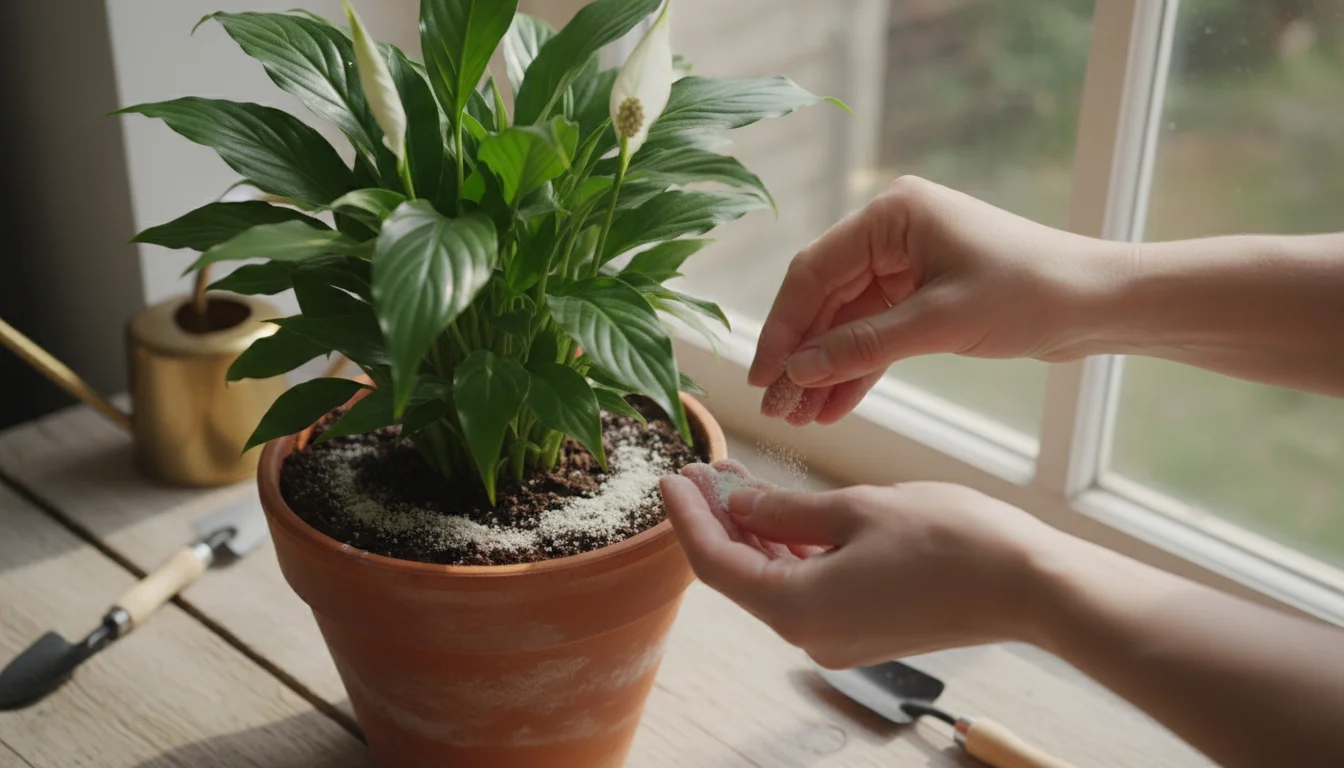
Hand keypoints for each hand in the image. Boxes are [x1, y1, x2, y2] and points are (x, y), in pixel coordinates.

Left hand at [660, 469, 1067, 667]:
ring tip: (733, 477)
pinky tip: (780, 508)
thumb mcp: (855, 509)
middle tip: (698, 468)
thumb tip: (737, 504)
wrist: (1030, 585)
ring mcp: (838, 635)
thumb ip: (784, 509)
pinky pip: (808, 584)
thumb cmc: (949, 541)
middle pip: (740, 571)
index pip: (716, 561)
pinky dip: (788, 546)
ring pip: (774, 575)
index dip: (687, 517)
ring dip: (752, 528)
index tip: (670, 476)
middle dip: (717, 518)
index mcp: (796, 607)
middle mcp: (809, 634)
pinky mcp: (864, 626)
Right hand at [750, 175, 1126, 424]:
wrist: (1100, 303)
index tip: (762, 376)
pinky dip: (856, 370)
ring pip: (846, 323)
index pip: (814, 272)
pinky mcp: (923, 297)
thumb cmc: (1032, 293)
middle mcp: (892, 233)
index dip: (783, 328)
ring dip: (825, 370)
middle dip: (801, 357)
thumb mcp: (940, 322)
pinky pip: (875, 335)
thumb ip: (864, 345)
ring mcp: (906, 265)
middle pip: (824, 299)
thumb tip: (798, 370)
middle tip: (777, 409)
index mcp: (891, 215)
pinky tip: (832, 407)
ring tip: (800, 417)